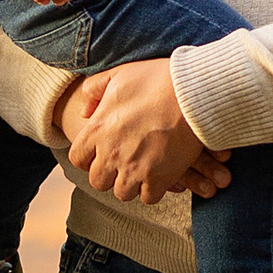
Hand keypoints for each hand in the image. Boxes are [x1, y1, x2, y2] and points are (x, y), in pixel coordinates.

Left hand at [61, 57, 231, 204]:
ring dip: (130, 184)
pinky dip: (153, 190)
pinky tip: (159, 176)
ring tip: (142, 171)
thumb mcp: (119, 74)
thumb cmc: (157, 80)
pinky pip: (148, 197)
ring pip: (122, 193)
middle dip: (109, 174)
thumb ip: (94, 90)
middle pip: (98, 181)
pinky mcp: (159, 178)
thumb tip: (84, 112)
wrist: (194, 92)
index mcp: (98, 130)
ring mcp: (134, 169)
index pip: (78, 159)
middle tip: (123, 163)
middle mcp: (111, 154)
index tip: (102, 153)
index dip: (89, 157)